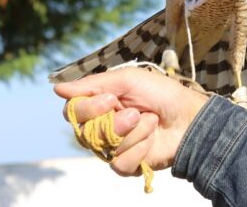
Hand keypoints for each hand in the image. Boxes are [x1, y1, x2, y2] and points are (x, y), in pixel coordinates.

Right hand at [54, 67, 208, 175]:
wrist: (190, 118)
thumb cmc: (161, 94)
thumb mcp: (127, 80)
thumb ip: (92, 85)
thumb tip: (57, 88)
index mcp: (100, 104)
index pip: (73, 111)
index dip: (86, 108)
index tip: (109, 99)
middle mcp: (102, 126)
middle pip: (82, 132)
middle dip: (111, 122)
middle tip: (134, 113)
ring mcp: (114, 147)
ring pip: (103, 147)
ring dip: (131, 132)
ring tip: (151, 121)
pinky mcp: (127, 165)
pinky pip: (119, 162)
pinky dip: (139, 148)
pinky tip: (152, 139)